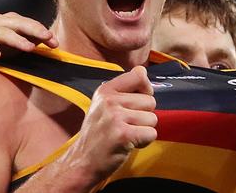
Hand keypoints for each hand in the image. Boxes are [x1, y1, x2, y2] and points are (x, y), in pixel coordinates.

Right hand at [0, 12, 57, 71]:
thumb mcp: (12, 49)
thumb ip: (30, 44)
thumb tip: (53, 44)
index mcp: (9, 22)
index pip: (28, 24)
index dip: (42, 31)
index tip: (55, 43)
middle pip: (17, 23)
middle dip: (34, 30)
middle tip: (46, 37)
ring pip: (2, 32)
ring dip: (16, 40)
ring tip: (29, 48)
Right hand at [64, 66, 157, 180]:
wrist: (82, 162)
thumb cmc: (99, 134)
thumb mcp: (103, 105)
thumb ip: (123, 90)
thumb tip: (144, 74)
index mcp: (105, 90)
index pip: (139, 74)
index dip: (146, 89)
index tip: (138, 101)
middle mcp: (109, 100)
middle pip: (150, 101)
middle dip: (144, 115)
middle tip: (127, 125)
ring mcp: (115, 117)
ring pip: (153, 118)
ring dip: (144, 130)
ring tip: (127, 134)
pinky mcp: (123, 134)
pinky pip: (151, 134)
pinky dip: (144, 142)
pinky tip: (129, 144)